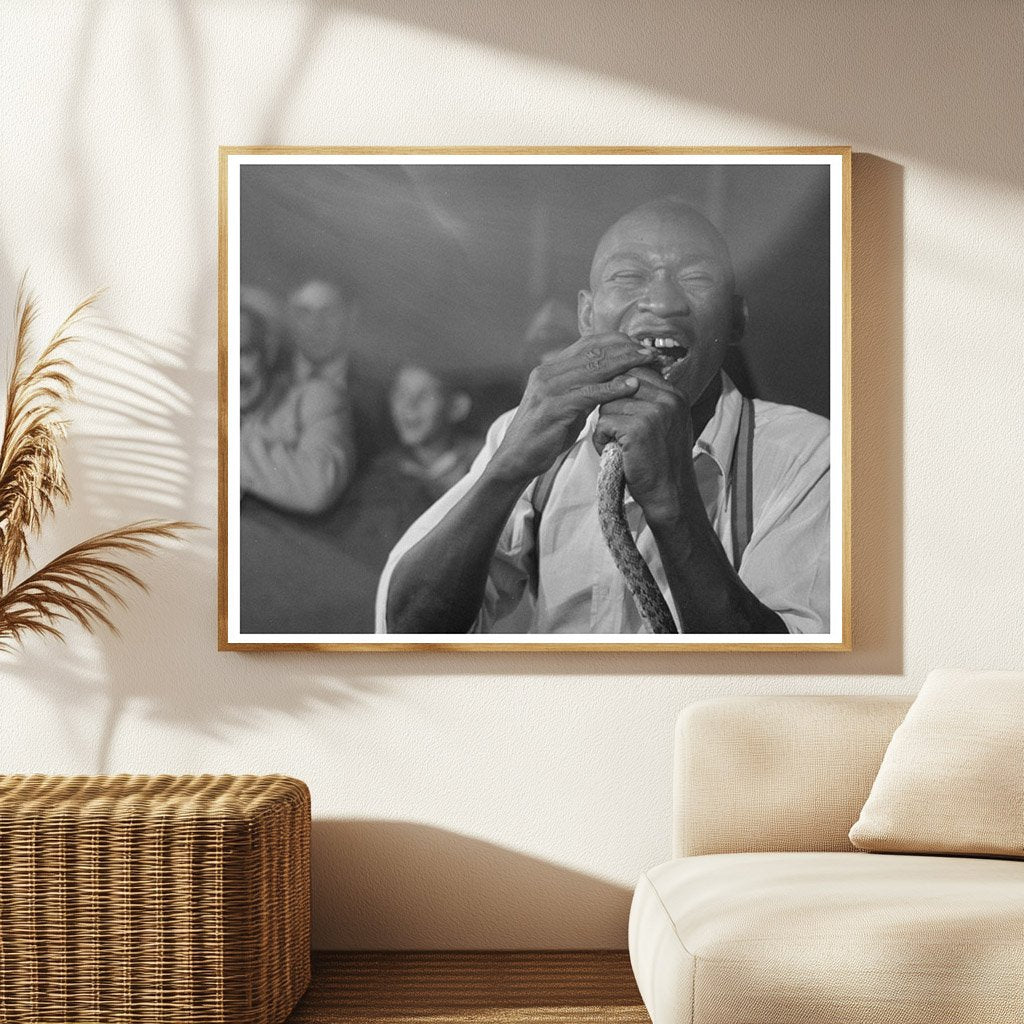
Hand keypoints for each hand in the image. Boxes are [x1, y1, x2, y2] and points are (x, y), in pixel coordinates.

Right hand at [490, 333, 655, 480]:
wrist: (515, 460)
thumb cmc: (544, 436)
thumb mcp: (566, 406)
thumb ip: (584, 389)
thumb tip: (611, 379)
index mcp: (550, 369)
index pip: (587, 343)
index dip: (617, 341)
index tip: (640, 345)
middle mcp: (547, 373)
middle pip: (593, 351)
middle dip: (625, 349)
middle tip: (651, 351)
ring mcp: (548, 389)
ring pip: (592, 368)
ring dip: (624, 363)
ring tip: (648, 362)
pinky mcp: (552, 408)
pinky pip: (588, 394)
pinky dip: (611, 388)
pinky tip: (630, 386)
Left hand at [593, 366, 697, 523]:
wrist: (670, 494)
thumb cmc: (662, 462)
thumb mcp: (667, 424)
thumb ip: (652, 400)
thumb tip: (625, 380)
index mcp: (675, 395)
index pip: (636, 372)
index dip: (618, 387)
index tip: (615, 406)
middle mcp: (669, 399)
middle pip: (619, 384)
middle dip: (610, 406)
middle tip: (615, 429)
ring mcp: (655, 412)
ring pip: (608, 404)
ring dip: (604, 425)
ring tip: (615, 444)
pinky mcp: (638, 429)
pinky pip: (603, 422)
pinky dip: (601, 439)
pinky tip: (612, 451)